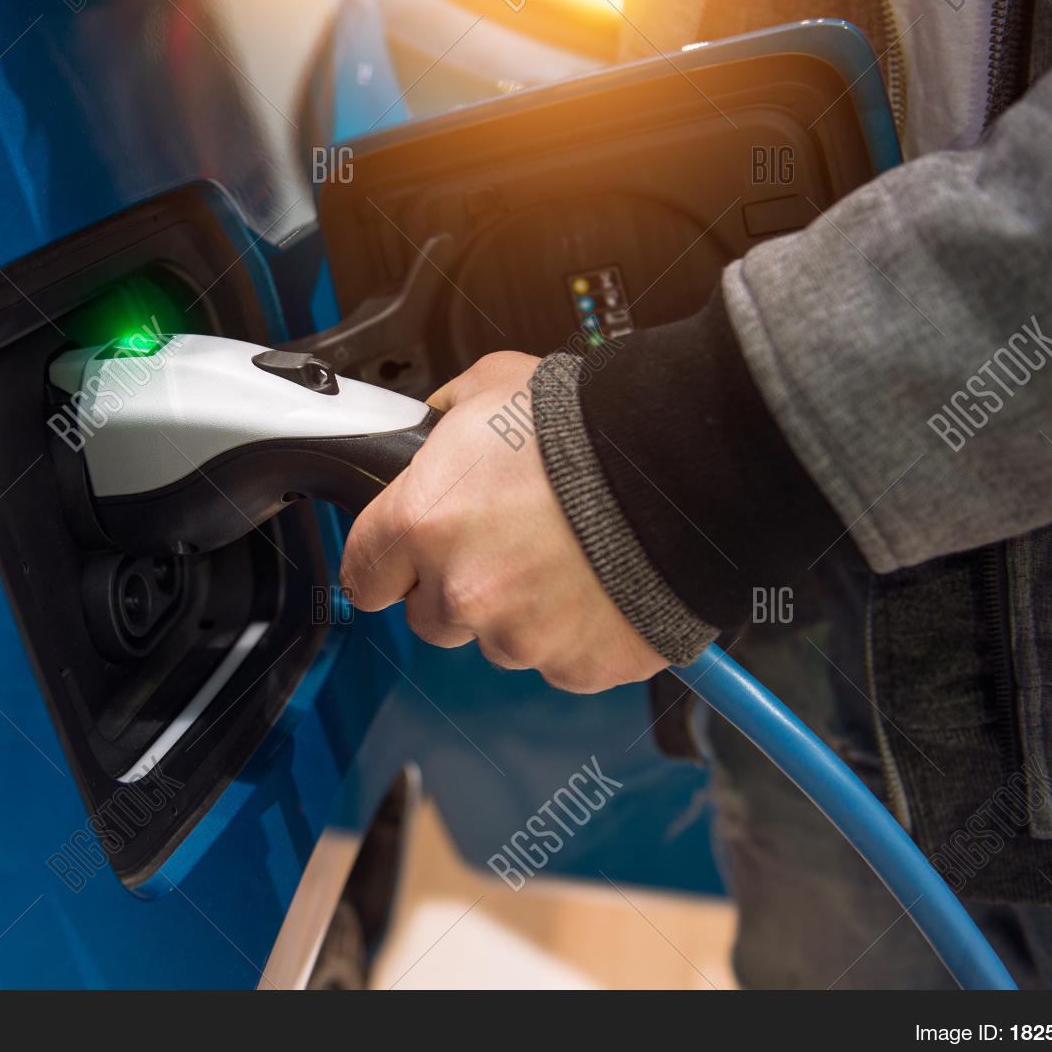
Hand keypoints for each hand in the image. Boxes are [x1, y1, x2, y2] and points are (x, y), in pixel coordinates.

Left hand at [340, 351, 667, 693]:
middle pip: (428, 617)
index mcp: (424, 521)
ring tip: (564, 556)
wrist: (688, 467)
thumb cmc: (592, 423)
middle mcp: (463, 589)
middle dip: (456, 586)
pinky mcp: (577, 665)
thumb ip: (442, 420)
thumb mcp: (494, 386)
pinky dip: (574, 631)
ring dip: (517, 610)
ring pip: (496, 641)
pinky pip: (559, 660)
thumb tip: (428, 431)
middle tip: (504, 543)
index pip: (363, 574)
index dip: (385, 563)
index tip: (402, 559)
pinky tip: (597, 583)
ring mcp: (522, 636)